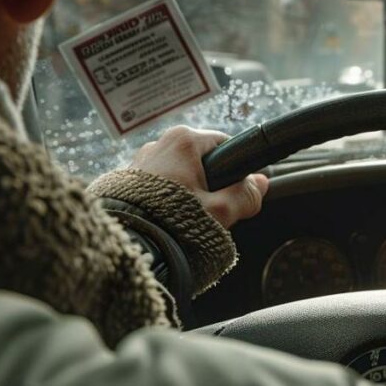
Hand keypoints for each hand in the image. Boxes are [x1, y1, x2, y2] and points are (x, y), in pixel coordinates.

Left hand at [129, 125, 267, 228]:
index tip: (235, 192)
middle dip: (209, 183)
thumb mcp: (220, 211)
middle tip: (210, 211)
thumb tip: (260, 184)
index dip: (235, 169)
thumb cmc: (171, 223)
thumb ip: (246, 196)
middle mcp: (159, 143)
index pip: (224, 144)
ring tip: (185, 219)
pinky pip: (155, 184)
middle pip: (200, 159)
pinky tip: (165, 220)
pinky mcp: (124, 180)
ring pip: (177, 173)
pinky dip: (163, 199)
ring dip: (186, 192)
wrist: (125, 244)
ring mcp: (139, 160)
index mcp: (184, 140)